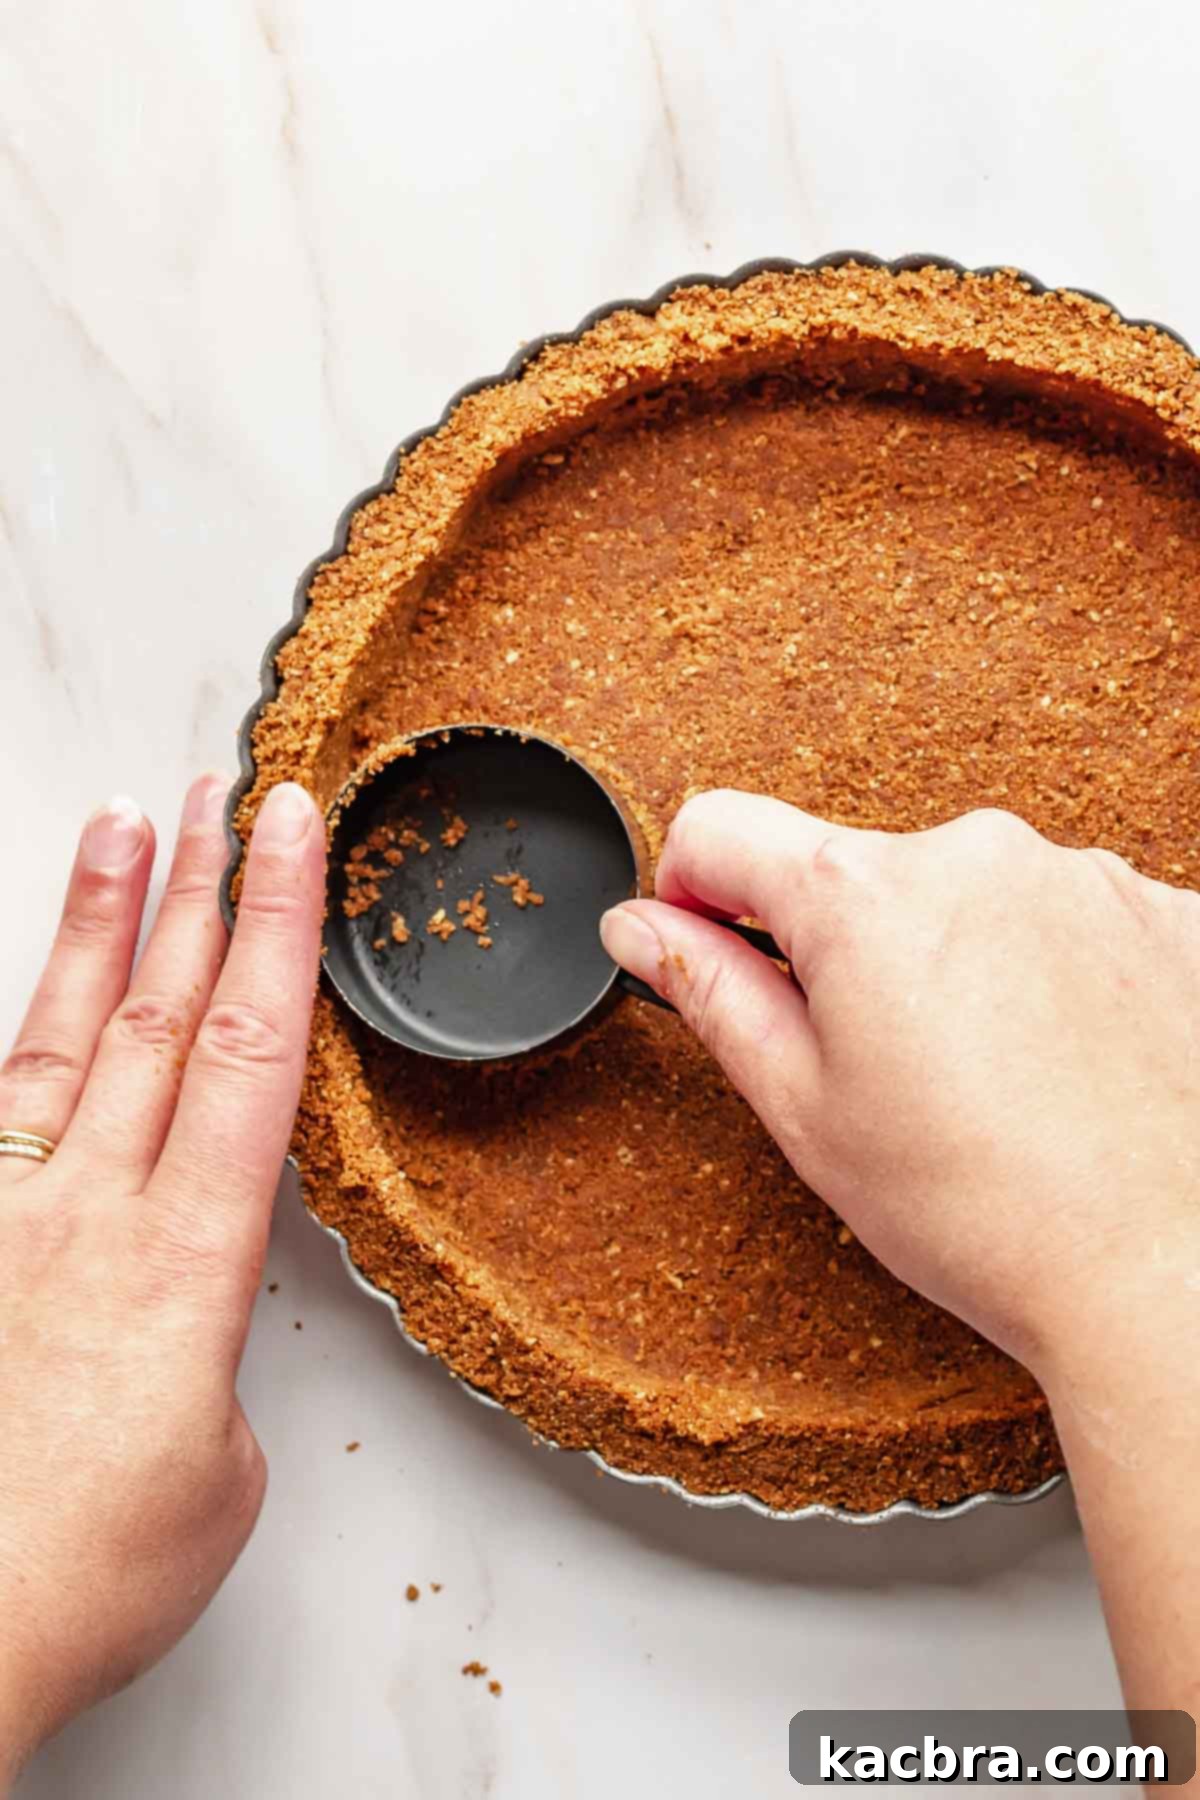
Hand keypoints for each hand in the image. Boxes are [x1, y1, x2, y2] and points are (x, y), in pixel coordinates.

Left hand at [0, 775, 323, 1783]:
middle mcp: (86, 1212)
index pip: (246, 1051)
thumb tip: (187, 1349)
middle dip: (200, 887)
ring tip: (121, 826)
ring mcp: (5, 1218)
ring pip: (65, 1037)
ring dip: (100, 923)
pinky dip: (23, 1032)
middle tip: (221, 790)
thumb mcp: (215, 1481)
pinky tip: (35, 990)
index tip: (295, 833)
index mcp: (183, 1259)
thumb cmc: (80, 1574)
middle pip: (160, 1013)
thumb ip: (212, 1375)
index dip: (275, 927)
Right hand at [602, 795, 1199, 1716]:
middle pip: (859, 870)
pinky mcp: (1166, 912)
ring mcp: (1083, 877)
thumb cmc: (987, 1213)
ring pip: (968, 895)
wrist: (1167, 1272)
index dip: (692, 889)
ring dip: (957, 959)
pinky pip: (1068, 917)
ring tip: (992, 1078)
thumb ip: (709, 992)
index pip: (719, 827)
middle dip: (848, 948)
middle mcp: (976, 854)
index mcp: (863, 897)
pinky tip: (1065, 1063)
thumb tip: (639, 926)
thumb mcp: (805, 1108)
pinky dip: (1051, 973)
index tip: (711, 941)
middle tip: (885, 1066)